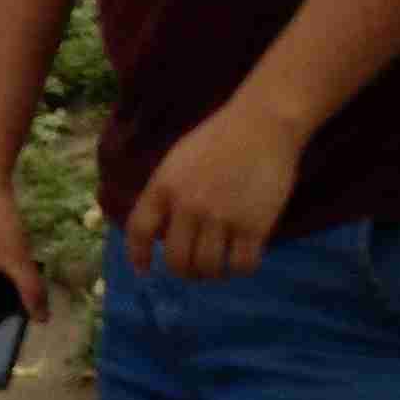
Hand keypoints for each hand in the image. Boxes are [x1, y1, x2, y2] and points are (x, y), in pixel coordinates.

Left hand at [121, 99, 305, 281]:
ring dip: (212, 273)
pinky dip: (239, 268)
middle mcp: (188, 206)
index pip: (139, 230)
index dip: (138, 255)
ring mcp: (221, 218)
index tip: (144, 269)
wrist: (261, 126)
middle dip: (184, 271)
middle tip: (194, 269)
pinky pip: (241, 265)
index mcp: (163, 187)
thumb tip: (162, 232)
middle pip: (177, 260)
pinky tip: (241, 258)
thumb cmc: (218, 139)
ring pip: (208, 268)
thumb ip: (166, 194)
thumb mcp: (177, 161)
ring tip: (218, 265)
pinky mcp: (254, 226)